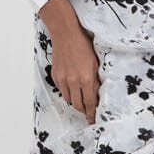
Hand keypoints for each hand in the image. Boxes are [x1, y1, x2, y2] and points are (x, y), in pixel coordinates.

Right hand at [37, 0, 101, 123]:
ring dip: (76, 102)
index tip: (94, 120)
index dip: (92, 113)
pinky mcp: (56, 75)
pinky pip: (62, 90)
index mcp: (86, 78)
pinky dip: (68, 92)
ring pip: (69, 99)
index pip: (90, 102)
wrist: (66, 34)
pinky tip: (73, 90)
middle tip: (88, 114)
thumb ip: (96, 79)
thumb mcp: (96, 62)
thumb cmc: (83, 45)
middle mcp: (74, 81)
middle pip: (78, 104)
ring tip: (81, 102)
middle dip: (84, 111)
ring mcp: (63, 79)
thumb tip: (97, 92)